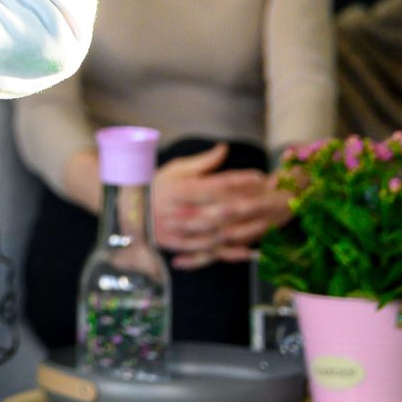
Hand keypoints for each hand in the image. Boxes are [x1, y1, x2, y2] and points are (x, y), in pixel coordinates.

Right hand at [153, 146, 291, 267]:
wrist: (130, 214)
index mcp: (181, 189)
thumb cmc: (156, 187)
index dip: (239, 180)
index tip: (260, 176)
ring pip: (218, 232)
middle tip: (271, 200)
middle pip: (220, 209)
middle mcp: (182, 211)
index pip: (216, 184)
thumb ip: (203, 162)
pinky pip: (209, 252)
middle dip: (248, 205)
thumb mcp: (175, 169)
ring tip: (265, 223)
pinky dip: (229, 253)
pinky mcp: (183, 247)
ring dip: (243, 229)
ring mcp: (182, 232)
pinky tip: (248, 251)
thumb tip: (225, 148)